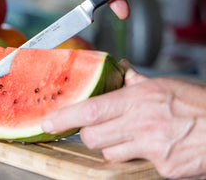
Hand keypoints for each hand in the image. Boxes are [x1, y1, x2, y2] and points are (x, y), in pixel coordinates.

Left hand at [41, 60, 205, 178]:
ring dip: (114, 147)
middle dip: (90, 134)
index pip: (90, 110)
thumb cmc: (200, 106)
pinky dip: (141, 158)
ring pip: (110, 154)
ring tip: (135, 136)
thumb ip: (137, 81)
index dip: (64, 117)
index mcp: (139, 99)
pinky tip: (157, 147)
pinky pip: (136, 165)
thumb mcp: (166, 86)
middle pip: (93, 137)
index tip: (48, 122)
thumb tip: (121, 70)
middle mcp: (141, 124)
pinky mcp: (164, 168)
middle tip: (101, 127)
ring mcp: (152, 148)